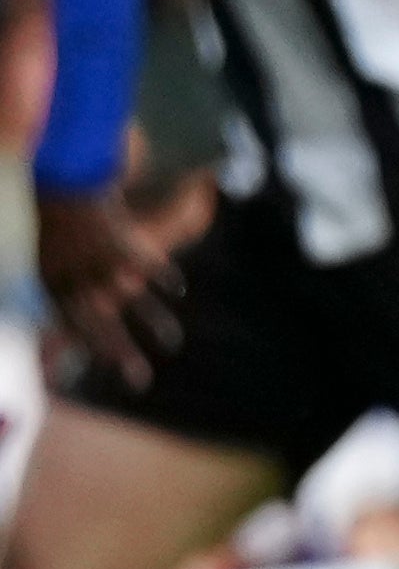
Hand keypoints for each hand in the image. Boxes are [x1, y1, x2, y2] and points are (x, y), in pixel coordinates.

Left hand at [34, 183, 177, 379]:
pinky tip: (178, 290)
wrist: (63, 189)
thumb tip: (77, 316)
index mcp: (55, 288)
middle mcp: (78, 282)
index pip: (76, 329)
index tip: (113, 365)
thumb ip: (64, 293)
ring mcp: (100, 265)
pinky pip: (147, 267)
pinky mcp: (121, 245)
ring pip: (132, 303)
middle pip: (103, 327)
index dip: (95, 349)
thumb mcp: (48, 265)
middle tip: (140, 379)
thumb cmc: (56, 230)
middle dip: (123, 355)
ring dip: (154, 324)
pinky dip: (164, 279)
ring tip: (172, 342)